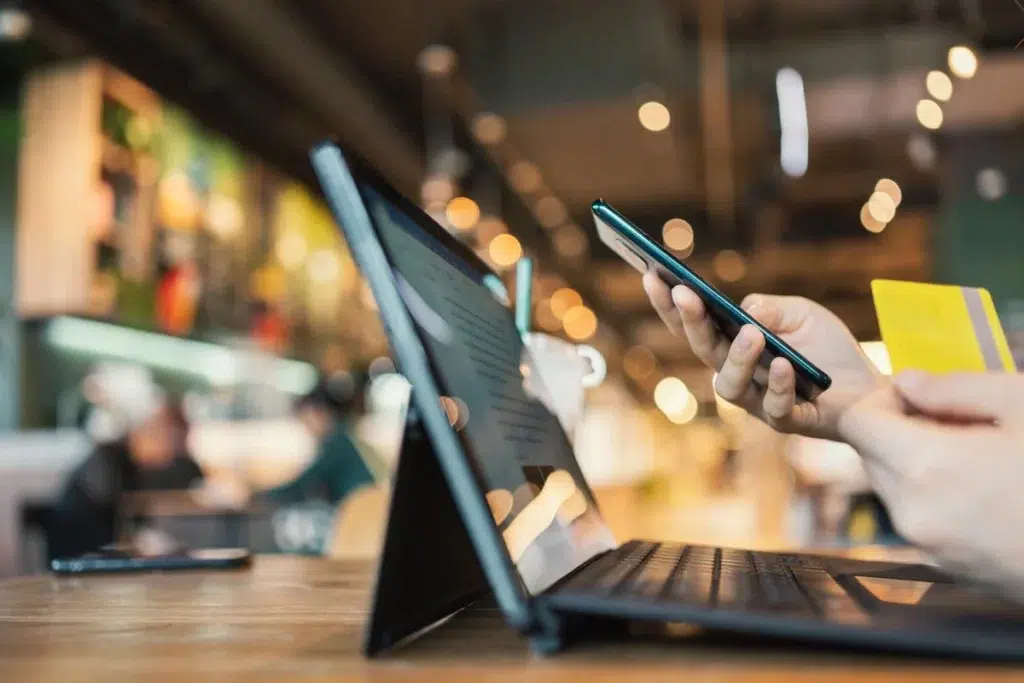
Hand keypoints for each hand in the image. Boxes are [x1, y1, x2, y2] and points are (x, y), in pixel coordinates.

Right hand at [643, 273, 882, 439]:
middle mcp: (737, 375)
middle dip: (690, 321)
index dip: (670, 304)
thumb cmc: (828, 349)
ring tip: (752, 334)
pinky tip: (784, 365)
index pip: (694, 325)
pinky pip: (775, 408)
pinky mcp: (787, 421)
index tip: (652, 276)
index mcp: (732, 345)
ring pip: (730, 387)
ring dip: (737, 358)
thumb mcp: (802, 313)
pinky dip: (778, 386)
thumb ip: (770, 308)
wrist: (870, 388)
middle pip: (702, 351)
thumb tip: (742, 310)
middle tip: (685, 293)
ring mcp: (758, 401)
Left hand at [839, 371, 1023, 598]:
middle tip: (962, 421)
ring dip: (919, 464)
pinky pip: (921, 520)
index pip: (856, 423)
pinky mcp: (949, 571)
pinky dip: (938, 497)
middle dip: (902, 430)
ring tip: (984, 456)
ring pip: (894, 489)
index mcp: (923, 468)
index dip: (882, 400)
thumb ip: (955, 388)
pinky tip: (991, 490)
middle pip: (872, 456)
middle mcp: (913, 514)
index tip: (920, 396)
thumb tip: (908, 382)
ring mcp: (929, 549)